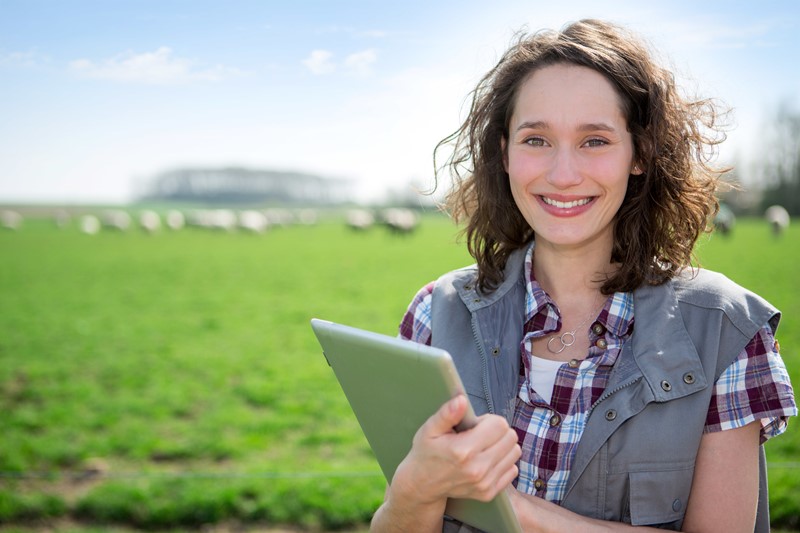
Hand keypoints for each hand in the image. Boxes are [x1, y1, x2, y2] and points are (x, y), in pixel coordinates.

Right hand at [391, 394, 520, 505]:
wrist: (422, 485)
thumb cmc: (426, 453)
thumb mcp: (430, 429)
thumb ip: (447, 414)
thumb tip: (462, 400)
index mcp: (463, 450)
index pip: (499, 425)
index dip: (488, 420)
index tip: (475, 425)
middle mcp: (477, 469)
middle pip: (510, 437)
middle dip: (497, 431)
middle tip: (480, 435)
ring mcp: (485, 483)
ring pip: (515, 452)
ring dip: (502, 446)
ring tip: (483, 447)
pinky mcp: (489, 493)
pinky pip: (513, 469)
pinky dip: (503, 462)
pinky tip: (486, 460)